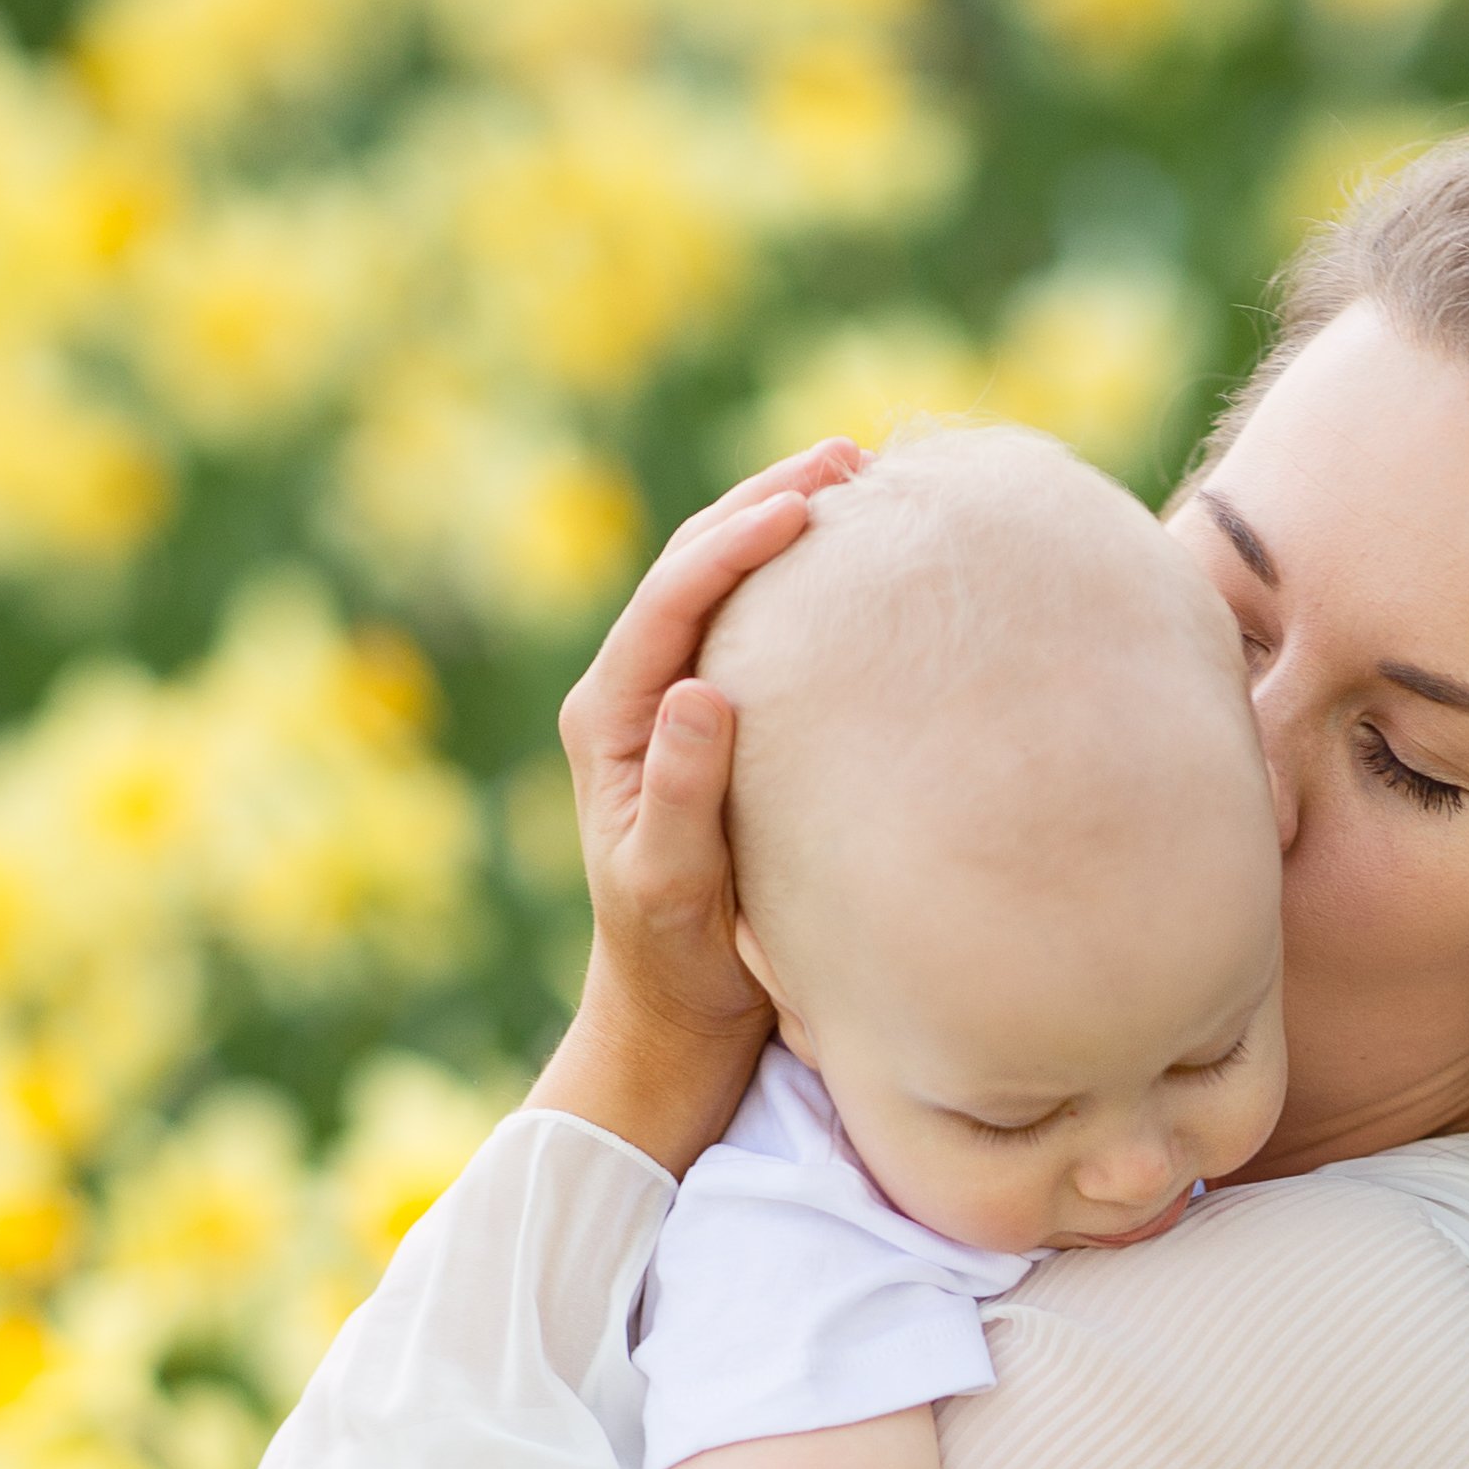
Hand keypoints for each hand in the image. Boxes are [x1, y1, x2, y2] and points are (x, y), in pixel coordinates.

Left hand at [536, 444, 863, 1164]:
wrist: (676, 1011)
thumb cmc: (680, 963)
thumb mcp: (673, 891)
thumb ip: (677, 796)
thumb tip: (700, 690)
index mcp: (608, 723)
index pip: (670, 600)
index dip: (735, 541)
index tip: (808, 504)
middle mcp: (631, 698)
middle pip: (691, 565)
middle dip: (766, 501)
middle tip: (852, 457)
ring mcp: (669, 704)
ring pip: (720, 583)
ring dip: (781, 523)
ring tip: (861, 478)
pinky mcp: (710, 722)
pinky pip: (750, 624)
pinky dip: (799, 579)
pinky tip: (856, 561)